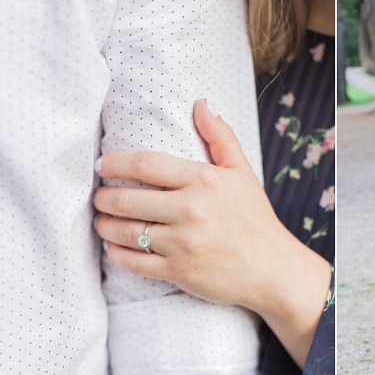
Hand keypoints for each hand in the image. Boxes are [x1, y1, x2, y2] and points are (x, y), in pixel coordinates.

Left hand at [93, 99, 329, 366]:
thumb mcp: (243, 174)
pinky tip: (114, 248)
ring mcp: (183, 243)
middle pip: (127, 199)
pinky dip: (117, 255)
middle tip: (99, 197)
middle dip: (104, 198)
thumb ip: (220, 138)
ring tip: (103, 222)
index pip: (145, 164)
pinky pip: (134, 262)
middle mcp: (191, 210)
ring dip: (105, 226)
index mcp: (204, 181)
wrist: (274, 271)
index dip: (115, 163)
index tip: (102, 165)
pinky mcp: (179, 271)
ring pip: (125, 232)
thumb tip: (201, 104)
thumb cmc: (256, 221)